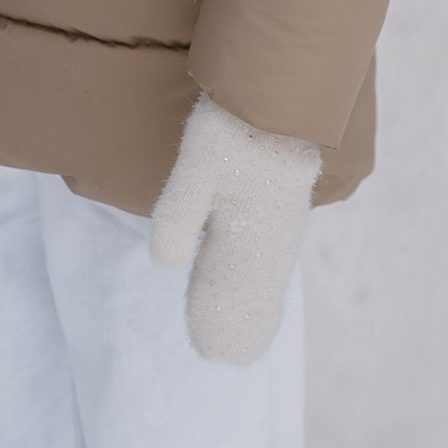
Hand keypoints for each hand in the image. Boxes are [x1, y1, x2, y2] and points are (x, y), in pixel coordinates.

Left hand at [149, 94, 321, 364]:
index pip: (233, 295)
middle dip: (238, 321)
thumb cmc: (233, 127)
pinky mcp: (283, 204)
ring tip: (247, 334)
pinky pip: (272, 254)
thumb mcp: (197, 167)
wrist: (278, 90)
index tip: (212, 354)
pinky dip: (263, 278)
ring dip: (252, 303)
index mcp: (249, 237)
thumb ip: (179, 216)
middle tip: (224, 357)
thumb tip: (164, 264)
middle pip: (253, 292)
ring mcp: (281, 223)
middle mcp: (270, 238)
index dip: (219, 324)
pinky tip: (260, 278)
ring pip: (264, 275)